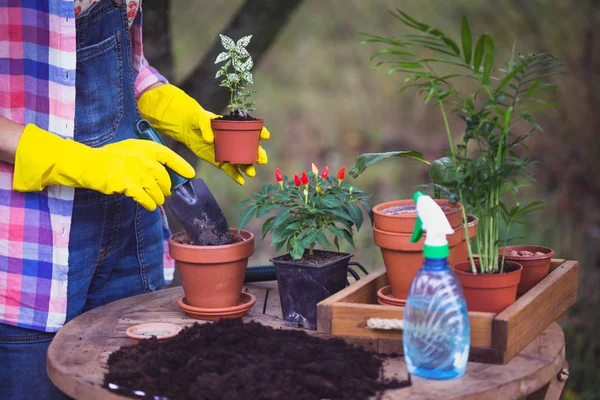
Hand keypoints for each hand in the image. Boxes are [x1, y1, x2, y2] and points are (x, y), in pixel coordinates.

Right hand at [13, 124, 194, 210]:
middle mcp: (143, 159)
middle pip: (164, 178)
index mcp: (145, 147)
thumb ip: (147, 157)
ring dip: (159, 198)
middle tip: (166, 193)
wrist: (89, 164)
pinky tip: (149, 205)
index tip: (190, 175)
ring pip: (157, 190)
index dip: (182, 166)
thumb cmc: (110, 157)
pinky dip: (149, 204)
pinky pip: (145, 198)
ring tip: (157, 201)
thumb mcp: (131, 149)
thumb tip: (163, 172)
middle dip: (167, 188)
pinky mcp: (127, 185)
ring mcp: (136, 172)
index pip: (169, 156)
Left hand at [137, 84, 269, 184]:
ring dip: (248, 167)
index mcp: (234, 127)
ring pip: (242, 161)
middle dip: (257, 155)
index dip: (260, 132)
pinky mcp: (220, 161)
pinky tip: (241, 181)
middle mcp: (234, 140)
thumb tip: (210, 140)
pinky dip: (235, 175)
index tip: (265, 135)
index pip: (251, 129)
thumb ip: (206, 126)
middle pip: (250, 148)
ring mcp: (228, 151)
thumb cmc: (197, 120)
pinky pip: (230, 170)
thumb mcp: (202, 119)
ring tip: (251, 172)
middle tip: (261, 160)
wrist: (187, 128)